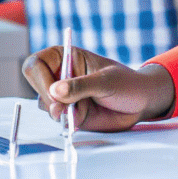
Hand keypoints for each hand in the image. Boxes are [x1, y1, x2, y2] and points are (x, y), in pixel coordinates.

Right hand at [22, 47, 175, 131]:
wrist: (141, 103)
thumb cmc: (127, 83)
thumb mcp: (106, 81)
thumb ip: (81, 86)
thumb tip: (56, 91)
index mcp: (65, 57)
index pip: (37, 65)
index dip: (41, 80)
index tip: (54, 94)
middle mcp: (60, 75)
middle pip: (36, 85)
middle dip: (48, 99)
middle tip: (64, 110)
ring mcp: (64, 95)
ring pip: (44, 105)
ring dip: (58, 112)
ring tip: (81, 111)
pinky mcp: (69, 113)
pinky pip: (57, 119)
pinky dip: (65, 122)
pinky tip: (81, 118)